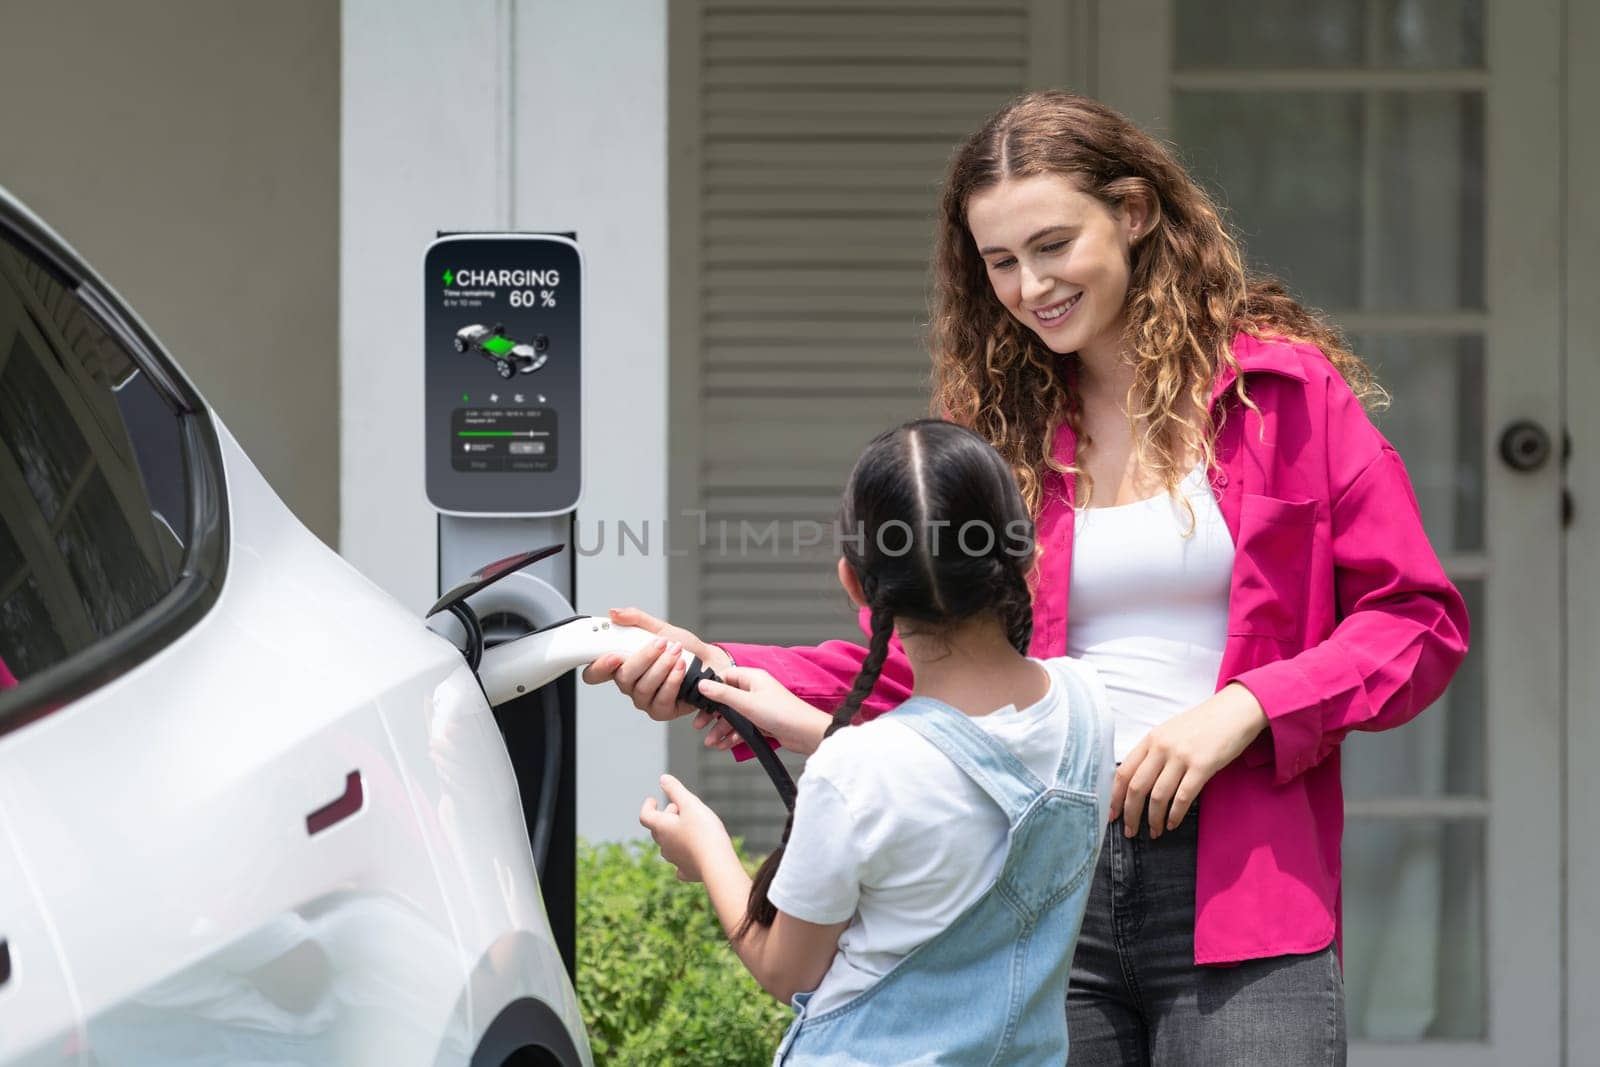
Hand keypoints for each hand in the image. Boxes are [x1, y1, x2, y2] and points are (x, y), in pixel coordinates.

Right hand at [580, 607, 732, 721]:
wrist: (710, 662)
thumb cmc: (684, 649)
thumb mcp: (660, 628)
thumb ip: (636, 620)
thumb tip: (614, 613)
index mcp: (622, 666)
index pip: (596, 673)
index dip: (599, 667)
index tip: (613, 655)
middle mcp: (630, 685)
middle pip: (623, 678)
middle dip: (644, 658)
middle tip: (661, 643)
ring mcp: (645, 699)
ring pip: (643, 687)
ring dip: (662, 667)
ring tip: (676, 652)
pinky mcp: (662, 710)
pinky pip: (662, 699)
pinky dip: (672, 680)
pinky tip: (681, 668)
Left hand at [638, 773, 732, 882]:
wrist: (717, 863)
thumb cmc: (704, 831)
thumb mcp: (690, 804)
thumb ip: (675, 790)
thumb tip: (663, 779)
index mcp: (662, 828)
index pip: (645, 816)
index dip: (647, 806)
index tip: (653, 799)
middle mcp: (664, 845)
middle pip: (657, 830)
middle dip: (665, 817)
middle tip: (677, 809)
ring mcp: (675, 861)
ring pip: (667, 847)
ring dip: (673, 836)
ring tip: (686, 828)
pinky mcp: (687, 872)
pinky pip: (680, 866)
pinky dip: (682, 859)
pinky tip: (688, 857)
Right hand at [692, 666, 831, 755]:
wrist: (806, 734)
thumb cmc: (784, 714)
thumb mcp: (746, 703)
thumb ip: (723, 694)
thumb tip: (703, 684)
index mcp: (752, 678)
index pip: (724, 677)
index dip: (710, 688)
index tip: (698, 701)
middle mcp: (755, 690)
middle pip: (726, 699)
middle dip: (713, 715)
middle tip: (700, 725)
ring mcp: (759, 706)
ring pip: (733, 716)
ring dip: (722, 729)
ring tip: (712, 742)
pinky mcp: (763, 722)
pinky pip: (743, 727)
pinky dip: (733, 735)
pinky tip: (725, 744)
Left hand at [1111, 683, 1267, 838]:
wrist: (1234, 711)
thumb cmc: (1203, 724)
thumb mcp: (1171, 732)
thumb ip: (1154, 753)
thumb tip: (1139, 783)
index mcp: (1151, 739)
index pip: (1123, 771)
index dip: (1115, 796)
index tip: (1112, 814)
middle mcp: (1161, 747)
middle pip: (1136, 787)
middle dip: (1130, 814)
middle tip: (1130, 831)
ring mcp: (1181, 757)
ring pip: (1158, 796)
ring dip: (1154, 819)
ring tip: (1155, 831)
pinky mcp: (1202, 766)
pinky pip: (1182, 797)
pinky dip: (1175, 814)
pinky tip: (1173, 823)